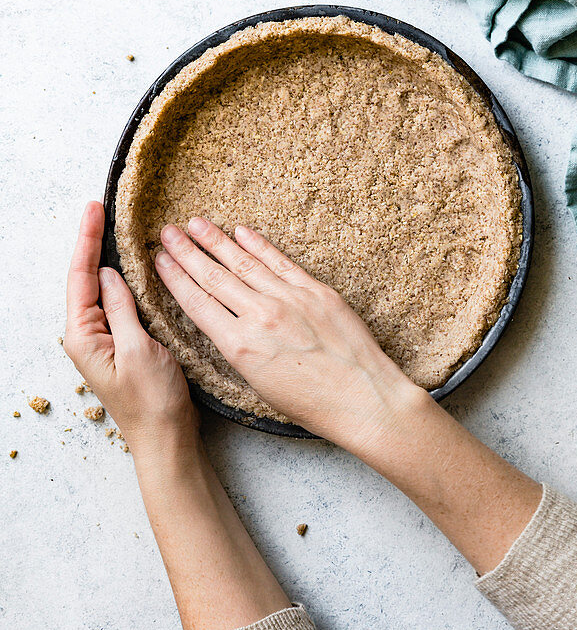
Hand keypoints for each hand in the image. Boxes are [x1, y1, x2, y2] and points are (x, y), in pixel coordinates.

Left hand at [65, 201, 198, 457]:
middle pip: (85, 278)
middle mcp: (88, 335)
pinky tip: (131, 266)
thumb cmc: (153, 401)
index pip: (81, 277)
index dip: (87, 240)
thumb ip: (121, 308)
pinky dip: (123, 279)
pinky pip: (118, 302)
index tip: (94, 209)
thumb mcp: (138, 348)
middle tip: (99, 208)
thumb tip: (109, 273)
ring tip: (111, 227)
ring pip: (101, 289)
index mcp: (84, 335)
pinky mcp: (123, 342)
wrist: (166, 438)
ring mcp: (105, 339)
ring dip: (105, 257)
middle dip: (92, 242)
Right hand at [154, 218, 421, 449]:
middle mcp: (260, 318)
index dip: (175, 278)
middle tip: (167, 232)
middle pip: (215, 277)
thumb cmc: (313, 405)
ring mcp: (290, 300)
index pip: (198, 303)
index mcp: (241, 348)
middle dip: (188, 252)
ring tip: (196, 224)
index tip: (159, 259)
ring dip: (217, 241)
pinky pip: (281, 262)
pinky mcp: (316, 291)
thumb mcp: (260, 386)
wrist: (363, 398)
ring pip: (244, 263)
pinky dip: (259, 246)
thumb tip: (225, 324)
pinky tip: (242, 232)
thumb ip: (240, 350)